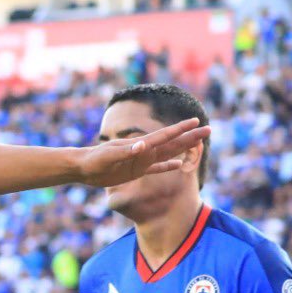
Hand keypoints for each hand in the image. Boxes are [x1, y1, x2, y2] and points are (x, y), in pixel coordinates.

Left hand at [75, 117, 210, 188]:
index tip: (196, 122)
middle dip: (190, 137)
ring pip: (168, 153)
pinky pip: (155, 168)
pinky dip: (167, 166)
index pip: (164, 136)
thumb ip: (126, 152)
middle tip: (209, 129)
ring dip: (183, 148)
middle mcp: (143, 151)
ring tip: (199, 142)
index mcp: (139, 145)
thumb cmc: (93, 160)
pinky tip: (178, 165)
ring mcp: (141, 161)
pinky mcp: (135, 171)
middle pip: (172, 143)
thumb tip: (144, 144)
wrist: (82, 167)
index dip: (180, 129)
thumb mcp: (109, 156)